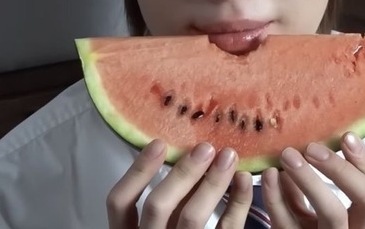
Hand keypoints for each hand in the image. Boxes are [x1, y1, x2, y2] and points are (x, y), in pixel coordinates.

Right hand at [106, 139, 252, 227]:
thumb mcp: (160, 224)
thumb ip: (165, 202)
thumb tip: (184, 154)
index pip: (120, 203)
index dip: (137, 171)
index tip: (159, 143)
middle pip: (158, 207)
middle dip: (182, 173)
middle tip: (205, 148)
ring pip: (191, 218)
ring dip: (212, 183)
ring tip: (228, 157)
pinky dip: (237, 202)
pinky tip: (243, 180)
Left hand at [261, 132, 364, 228]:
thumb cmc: (306, 222)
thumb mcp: (320, 203)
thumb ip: (322, 177)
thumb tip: (313, 136)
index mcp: (361, 218)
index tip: (346, 135)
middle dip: (342, 168)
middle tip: (312, 147)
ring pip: (332, 212)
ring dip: (310, 178)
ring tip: (287, 154)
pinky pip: (287, 221)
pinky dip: (277, 195)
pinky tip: (269, 174)